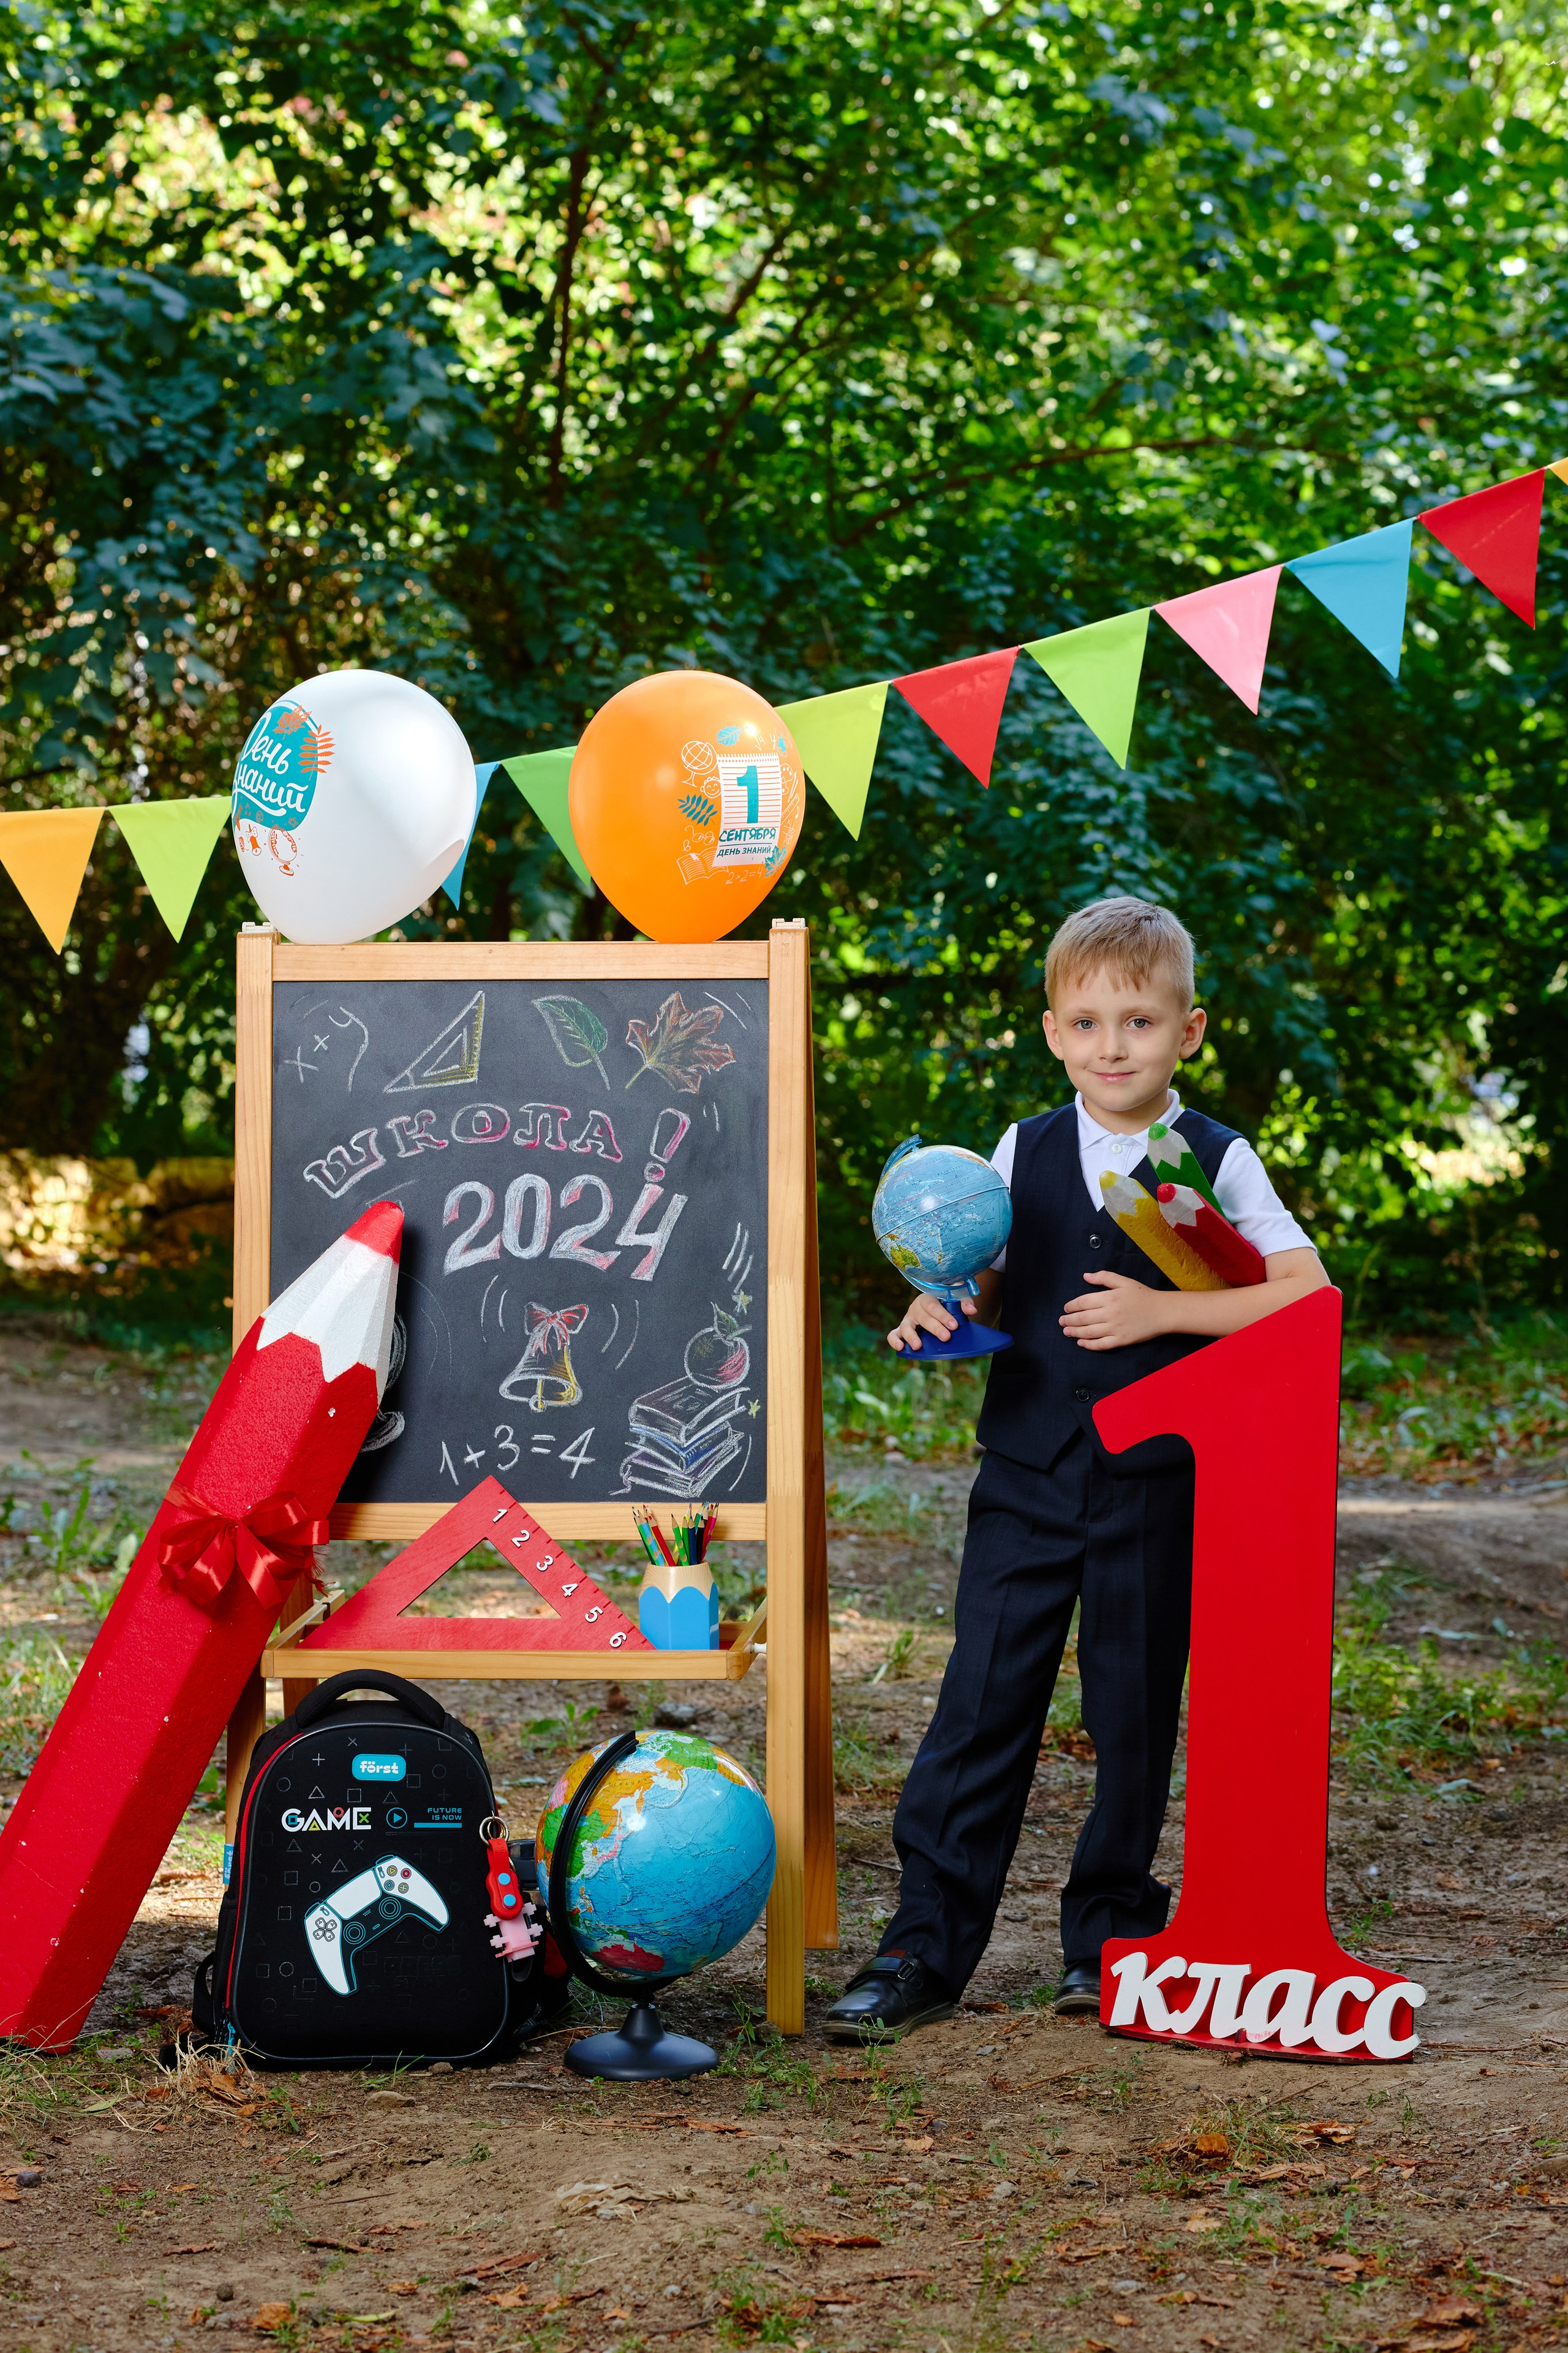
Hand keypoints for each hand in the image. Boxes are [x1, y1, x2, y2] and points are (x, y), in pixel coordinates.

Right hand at [888, 1291, 975, 1352]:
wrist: (938, 1306)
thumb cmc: (947, 1303)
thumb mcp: (956, 1298)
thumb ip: (964, 1302)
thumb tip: (972, 1311)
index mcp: (926, 1298)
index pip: (933, 1306)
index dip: (943, 1316)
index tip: (954, 1325)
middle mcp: (915, 1309)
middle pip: (923, 1318)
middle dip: (935, 1328)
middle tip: (946, 1337)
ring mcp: (907, 1320)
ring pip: (906, 1327)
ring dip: (911, 1337)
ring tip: (918, 1346)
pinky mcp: (901, 1331)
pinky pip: (893, 1335)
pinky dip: (894, 1341)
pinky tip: (900, 1348)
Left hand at [1059, 1270, 1173, 1350]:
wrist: (1162, 1312)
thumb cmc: (1143, 1295)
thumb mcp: (1124, 1281)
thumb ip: (1104, 1277)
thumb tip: (1085, 1276)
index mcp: (1110, 1297)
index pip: (1084, 1302)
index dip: (1072, 1306)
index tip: (1066, 1308)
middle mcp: (1110, 1313)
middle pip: (1083, 1318)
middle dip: (1069, 1320)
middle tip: (1061, 1321)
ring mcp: (1116, 1328)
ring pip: (1089, 1332)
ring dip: (1075, 1332)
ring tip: (1066, 1332)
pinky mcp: (1121, 1340)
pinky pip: (1101, 1344)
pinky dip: (1089, 1345)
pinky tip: (1081, 1343)